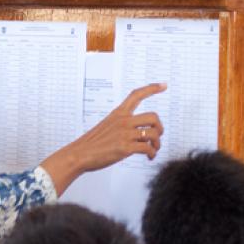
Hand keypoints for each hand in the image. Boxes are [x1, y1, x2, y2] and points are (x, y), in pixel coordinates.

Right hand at [41, 83, 165, 194]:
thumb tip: (139, 135)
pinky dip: (152, 153)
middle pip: (153, 117)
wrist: (79, 154)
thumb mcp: (106, 126)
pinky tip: (149, 157)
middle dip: (160, 128)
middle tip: (157, 136)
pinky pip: (148, 148)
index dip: (151, 89)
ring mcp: (124, 134)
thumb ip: (122, 126)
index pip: (136, 95)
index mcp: (118, 114)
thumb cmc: (92, 143)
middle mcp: (123, 121)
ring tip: (153, 150)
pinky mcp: (125, 148)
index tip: (163, 85)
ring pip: (153, 133)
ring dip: (157, 144)